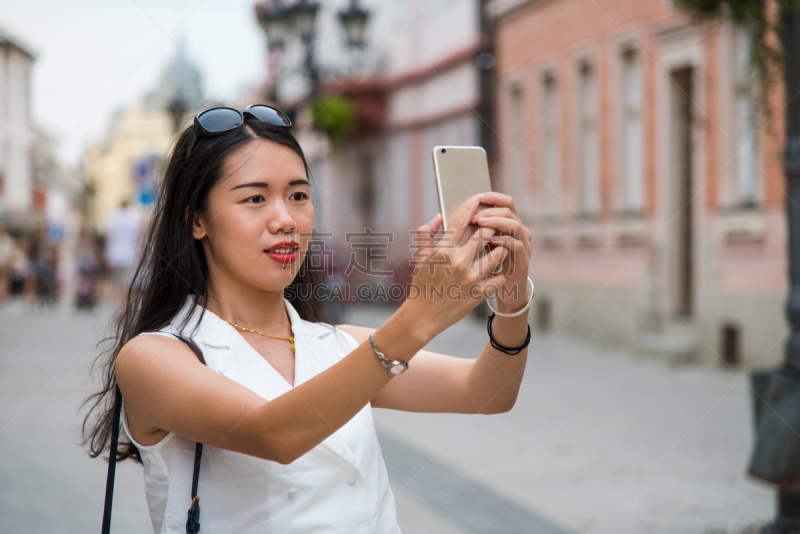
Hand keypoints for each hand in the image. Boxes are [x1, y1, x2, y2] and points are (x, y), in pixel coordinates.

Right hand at [402, 195, 508, 338]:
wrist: (422, 316)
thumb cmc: (422, 284)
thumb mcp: (420, 257)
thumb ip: (426, 233)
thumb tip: (439, 216)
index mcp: (442, 250)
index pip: (460, 221)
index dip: (470, 207)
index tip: (477, 199)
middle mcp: (458, 262)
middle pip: (485, 234)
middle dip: (492, 226)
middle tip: (494, 224)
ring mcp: (470, 278)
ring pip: (498, 253)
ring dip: (500, 248)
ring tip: (498, 247)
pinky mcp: (479, 293)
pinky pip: (499, 277)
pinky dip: (499, 272)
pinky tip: (496, 270)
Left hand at [471, 192, 531, 313]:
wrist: (502, 289)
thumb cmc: (484, 267)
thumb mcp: (475, 246)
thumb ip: (466, 231)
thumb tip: (441, 217)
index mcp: (507, 223)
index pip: (504, 202)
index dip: (492, 197)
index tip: (476, 197)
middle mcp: (517, 230)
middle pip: (509, 209)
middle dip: (490, 210)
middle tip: (474, 215)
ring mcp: (523, 243)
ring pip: (515, 224)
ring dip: (497, 222)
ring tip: (481, 223)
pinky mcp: (523, 258)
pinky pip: (517, 245)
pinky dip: (505, 240)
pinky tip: (492, 240)